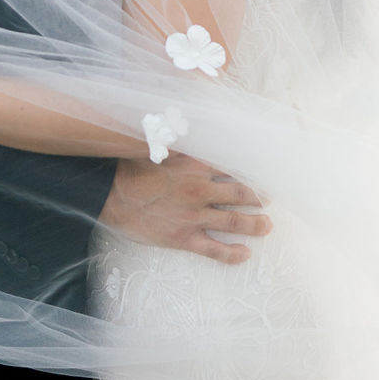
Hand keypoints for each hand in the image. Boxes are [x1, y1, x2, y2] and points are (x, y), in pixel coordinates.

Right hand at [98, 153, 270, 264]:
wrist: (110, 194)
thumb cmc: (131, 168)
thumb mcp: (158, 144)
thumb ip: (182, 142)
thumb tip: (190, 125)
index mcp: (196, 164)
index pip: (233, 165)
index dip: (250, 169)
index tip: (261, 171)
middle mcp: (201, 189)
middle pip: (241, 193)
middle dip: (258, 198)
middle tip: (268, 200)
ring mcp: (194, 216)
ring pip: (234, 221)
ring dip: (254, 224)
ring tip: (266, 226)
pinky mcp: (184, 237)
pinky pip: (215, 249)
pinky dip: (232, 253)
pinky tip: (244, 253)